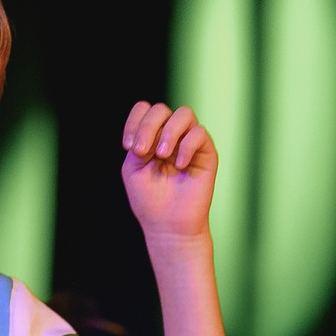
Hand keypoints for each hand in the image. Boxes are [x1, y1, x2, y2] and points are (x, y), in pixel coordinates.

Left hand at [119, 103, 216, 239]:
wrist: (169, 226)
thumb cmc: (149, 200)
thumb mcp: (133, 168)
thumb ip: (138, 143)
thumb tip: (154, 128)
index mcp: (151, 137)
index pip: (144, 110)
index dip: (134, 122)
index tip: (128, 147)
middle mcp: (171, 135)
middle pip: (160, 109)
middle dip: (148, 127)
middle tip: (142, 152)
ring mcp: (189, 142)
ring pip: (184, 114)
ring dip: (168, 131)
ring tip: (161, 155)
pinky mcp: (207, 153)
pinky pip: (199, 134)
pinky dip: (186, 146)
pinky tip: (179, 166)